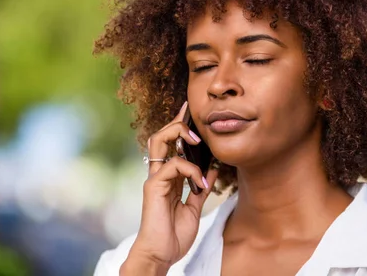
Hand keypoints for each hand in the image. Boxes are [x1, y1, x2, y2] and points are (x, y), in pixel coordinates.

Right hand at [120, 102, 218, 275]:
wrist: (161, 255)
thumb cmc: (174, 235)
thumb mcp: (194, 207)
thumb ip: (200, 187)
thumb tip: (213, 168)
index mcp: (168, 178)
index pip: (171, 146)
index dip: (179, 127)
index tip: (190, 112)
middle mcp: (159, 175)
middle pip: (160, 136)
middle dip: (176, 122)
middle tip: (192, 116)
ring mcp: (155, 179)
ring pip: (159, 141)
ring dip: (178, 134)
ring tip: (197, 140)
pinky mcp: (154, 187)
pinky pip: (173, 166)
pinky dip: (192, 170)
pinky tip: (201, 182)